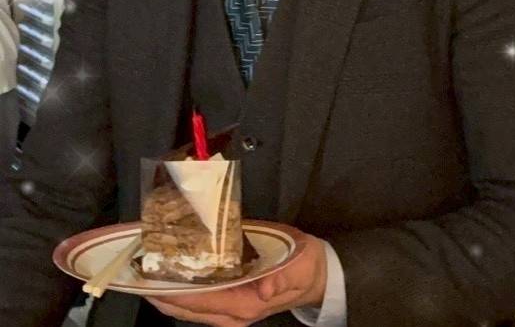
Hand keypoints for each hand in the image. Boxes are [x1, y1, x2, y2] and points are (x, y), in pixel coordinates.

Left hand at [145, 230, 326, 325]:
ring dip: (167, 293)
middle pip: (188, 309)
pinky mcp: (231, 302)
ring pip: (190, 308)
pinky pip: (198, 302)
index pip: (201, 301)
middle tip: (134, 274)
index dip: (174, 293)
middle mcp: (233, 312)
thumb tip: (265, 290)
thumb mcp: (299, 266)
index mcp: (246, 304)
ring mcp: (230, 310)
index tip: (149, 280)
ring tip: (143, 274)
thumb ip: (282, 278)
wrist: (317, 276)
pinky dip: (180, 292)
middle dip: (161, 293)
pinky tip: (168, 278)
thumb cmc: (305, 266)